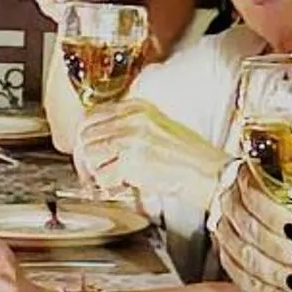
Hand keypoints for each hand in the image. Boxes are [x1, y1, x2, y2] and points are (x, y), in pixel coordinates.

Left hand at [76, 101, 219, 209]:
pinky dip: (109, 184)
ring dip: (97, 171)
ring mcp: (131, 139)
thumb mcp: (155, 126)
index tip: (86, 151)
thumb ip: (126, 126)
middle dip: (85, 157)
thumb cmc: (187, 155)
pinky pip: (102, 175)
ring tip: (113, 177)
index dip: (84, 137)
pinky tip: (123, 184)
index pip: (91, 115)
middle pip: (85, 135)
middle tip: (92, 171)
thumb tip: (96, 139)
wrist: (207, 171)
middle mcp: (131, 119)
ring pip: (90, 155)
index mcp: (136, 107)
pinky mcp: (132, 161)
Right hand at [210, 173, 291, 291]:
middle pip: (245, 224)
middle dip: (277, 248)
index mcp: (267, 179)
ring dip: (273, 272)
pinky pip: (240, 277)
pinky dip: (265, 290)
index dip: (273, 214)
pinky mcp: (232, 259)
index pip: (253, 191)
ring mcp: (233, 231)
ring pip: (241, 253)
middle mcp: (242, 201)